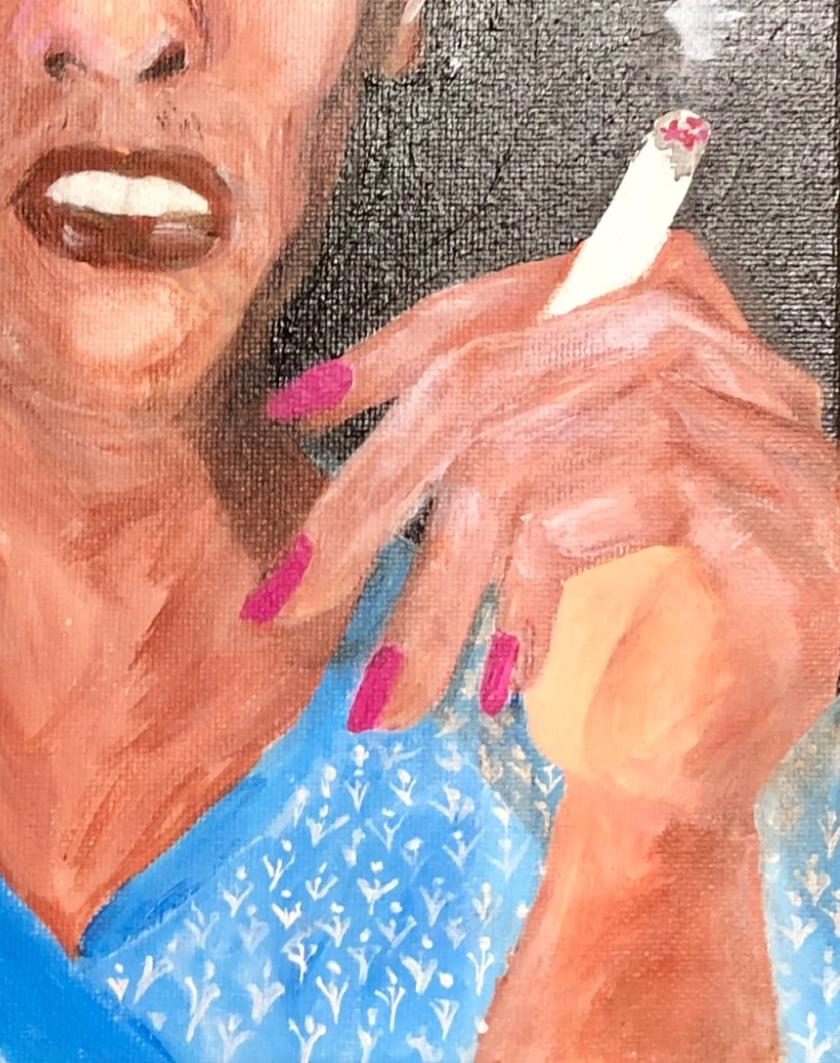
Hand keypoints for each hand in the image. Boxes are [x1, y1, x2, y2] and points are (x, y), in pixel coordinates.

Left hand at [262, 232, 839, 822]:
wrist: (716, 756)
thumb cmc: (616, 616)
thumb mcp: (541, 486)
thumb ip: (480, 412)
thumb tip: (316, 394)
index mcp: (660, 305)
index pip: (492, 311)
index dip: (383, 354)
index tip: (293, 409)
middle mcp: (718, 349)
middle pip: (482, 386)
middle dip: (369, 496)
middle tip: (289, 590)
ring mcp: (756, 433)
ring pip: (517, 464)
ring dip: (435, 594)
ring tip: (389, 686)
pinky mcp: (772, 524)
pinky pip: (586, 521)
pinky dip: (525, 604)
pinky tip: (507, 673)